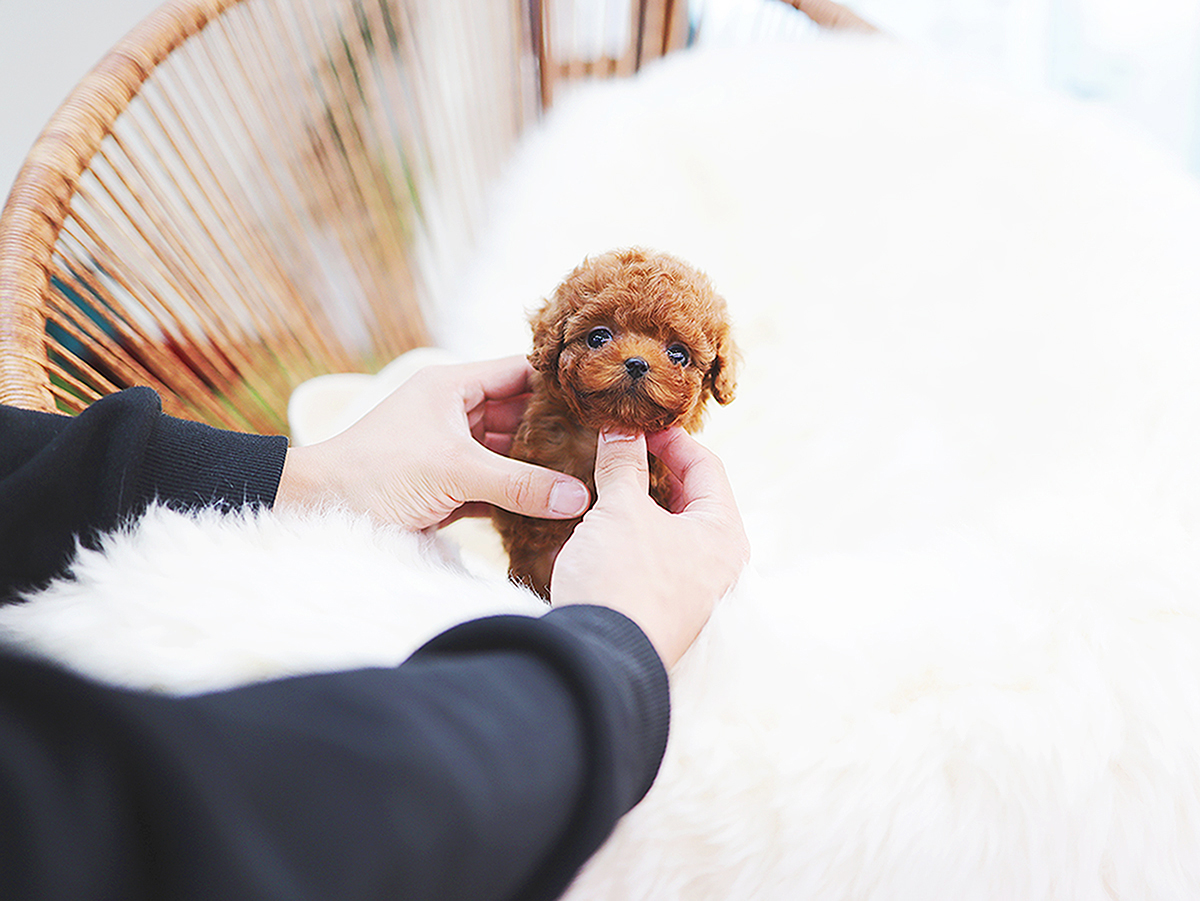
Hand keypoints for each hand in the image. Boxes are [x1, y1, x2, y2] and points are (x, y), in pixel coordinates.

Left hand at [275, 357, 590, 528]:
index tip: (602, 400)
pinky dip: (518, 497)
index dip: (558, 385)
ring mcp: (449, 450)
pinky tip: (552, 507)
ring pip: (507, 453)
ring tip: (586, 477)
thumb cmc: (375, 474)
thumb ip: (520, 484)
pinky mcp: (445, 486)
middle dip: (555, 432)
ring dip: (539, 467)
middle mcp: (452, 412)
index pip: (519, 373)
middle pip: (518, 415)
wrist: (317, 512)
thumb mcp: (454, 473)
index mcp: (450, 386)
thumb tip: (579, 498)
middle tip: (603, 445)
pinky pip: (493, 486)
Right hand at [551, 428, 748, 667]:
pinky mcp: (663, 612)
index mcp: (724, 534)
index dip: (670, 439)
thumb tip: (620, 430)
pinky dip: (629, 540)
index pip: (707, 466)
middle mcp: (718, 565)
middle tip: (619, 453)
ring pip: (668, 532)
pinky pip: (652, 562)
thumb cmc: (622, 581)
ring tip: (605, 489)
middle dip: (653, 473)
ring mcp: (692, 593)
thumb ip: (622, 464)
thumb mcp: (620, 508)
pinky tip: (599, 532)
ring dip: (638, 507)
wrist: (598, 659)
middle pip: (690, 500)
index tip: (635, 426)